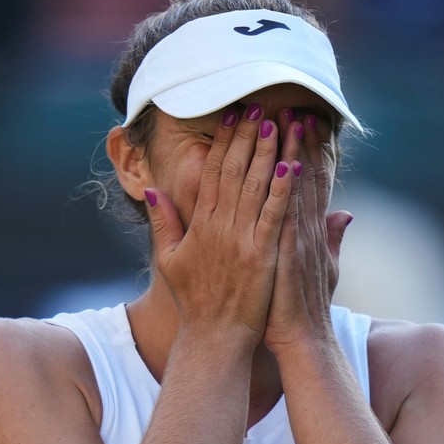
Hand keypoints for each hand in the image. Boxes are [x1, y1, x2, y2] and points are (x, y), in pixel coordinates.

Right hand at [143, 105, 292, 348]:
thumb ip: (163, 223)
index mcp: (200, 225)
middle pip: (233, 171)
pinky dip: (283, 190)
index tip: (232, 117)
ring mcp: (240, 240)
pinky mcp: (261, 255)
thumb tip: (152, 190)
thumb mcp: (170, 260)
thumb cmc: (196, 301)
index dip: (222, 143)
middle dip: (246, 137)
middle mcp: (219, 227)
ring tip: (277, 124)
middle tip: (258, 106)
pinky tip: (292, 166)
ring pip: (255, 187)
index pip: (211, 173)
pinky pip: (274, 215)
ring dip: (266, 153)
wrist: (214, 336)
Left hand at [263, 110, 352, 353]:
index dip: (309, 152)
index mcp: (313, 233)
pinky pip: (283, 214)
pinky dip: (283, 190)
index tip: (304, 122)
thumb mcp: (325, 270)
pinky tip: (281, 167)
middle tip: (294, 108)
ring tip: (284, 124)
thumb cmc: (306, 308)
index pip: (312, 184)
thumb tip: (347, 214)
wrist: (304, 340)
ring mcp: (298, 241)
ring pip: (294, 189)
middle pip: (305, 178)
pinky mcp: (285, 254)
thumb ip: (334, 239)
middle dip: (299, 142)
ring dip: (290, 154)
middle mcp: (308, 231)